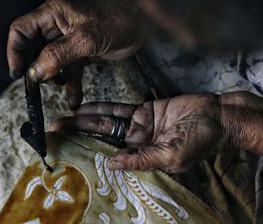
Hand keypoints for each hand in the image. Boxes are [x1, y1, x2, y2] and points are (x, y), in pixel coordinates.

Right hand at [7, 0, 146, 108]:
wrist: (145, 24)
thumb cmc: (117, 20)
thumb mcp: (85, 38)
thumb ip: (57, 55)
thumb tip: (34, 73)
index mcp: (53, 13)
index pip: (21, 30)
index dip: (15, 51)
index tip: (18, 73)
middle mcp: (58, 25)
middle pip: (35, 49)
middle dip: (37, 68)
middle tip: (39, 85)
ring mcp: (70, 40)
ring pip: (52, 62)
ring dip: (54, 78)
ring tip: (61, 85)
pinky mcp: (82, 52)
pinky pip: (70, 70)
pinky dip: (72, 84)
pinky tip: (75, 99)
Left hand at [50, 92, 262, 172]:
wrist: (217, 115)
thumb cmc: (198, 140)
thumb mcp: (170, 156)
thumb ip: (140, 160)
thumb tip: (111, 164)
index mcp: (142, 159)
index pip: (108, 157)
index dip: (87, 152)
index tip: (68, 150)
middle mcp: (136, 144)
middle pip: (100, 138)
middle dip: (78, 133)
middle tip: (56, 130)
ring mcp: (138, 126)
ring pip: (105, 122)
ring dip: (84, 119)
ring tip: (63, 118)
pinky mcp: (143, 110)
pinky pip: (117, 109)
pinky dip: (100, 108)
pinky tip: (83, 107)